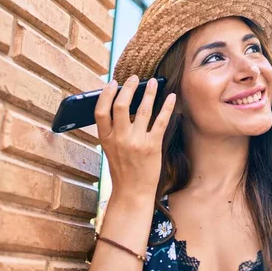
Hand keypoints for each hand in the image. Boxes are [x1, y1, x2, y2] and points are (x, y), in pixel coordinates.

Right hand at [95, 75, 175, 200]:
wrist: (132, 192)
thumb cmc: (122, 170)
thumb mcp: (110, 150)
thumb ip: (113, 130)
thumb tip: (120, 105)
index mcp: (105, 139)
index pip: (100, 111)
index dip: (106, 94)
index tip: (113, 82)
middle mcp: (119, 138)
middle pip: (121, 106)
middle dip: (128, 88)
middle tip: (135, 78)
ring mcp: (136, 142)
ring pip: (142, 110)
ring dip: (149, 93)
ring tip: (153, 82)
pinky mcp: (152, 146)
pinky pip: (161, 121)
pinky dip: (167, 107)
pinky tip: (171, 97)